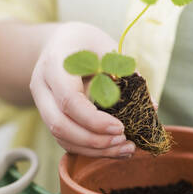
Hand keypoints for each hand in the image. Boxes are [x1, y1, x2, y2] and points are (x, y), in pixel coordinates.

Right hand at [30, 22, 135, 157]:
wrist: (61, 43)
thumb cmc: (88, 43)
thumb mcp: (107, 48)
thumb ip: (126, 74)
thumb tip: (150, 106)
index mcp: (54, 65)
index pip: (69, 100)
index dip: (95, 120)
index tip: (121, 127)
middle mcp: (42, 88)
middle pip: (60, 125)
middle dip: (95, 140)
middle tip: (126, 141)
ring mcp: (43, 105)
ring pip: (62, 138)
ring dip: (95, 150)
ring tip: (127, 149)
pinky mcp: (52, 118)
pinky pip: (67, 141)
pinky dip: (91, 150)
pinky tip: (116, 149)